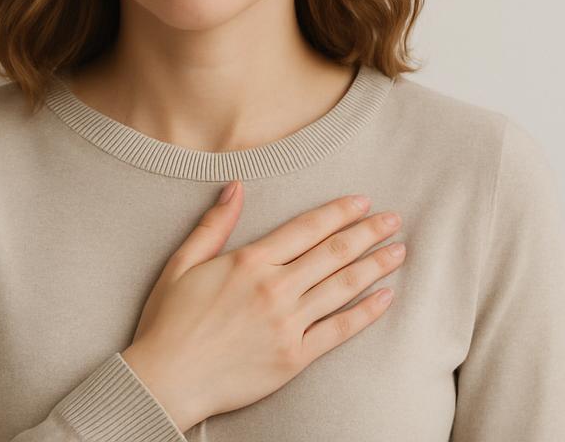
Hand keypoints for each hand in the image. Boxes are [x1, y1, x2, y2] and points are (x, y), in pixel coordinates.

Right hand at [121, 182, 405, 431]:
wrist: (165, 380)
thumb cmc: (169, 320)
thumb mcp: (183, 262)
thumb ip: (214, 223)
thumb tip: (236, 186)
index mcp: (249, 261)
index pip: (306, 228)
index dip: (338, 213)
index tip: (363, 202)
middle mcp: (274, 288)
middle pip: (333, 253)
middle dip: (368, 234)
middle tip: (394, 220)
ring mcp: (287, 324)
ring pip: (342, 288)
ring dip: (374, 266)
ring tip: (399, 251)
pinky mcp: (293, 358)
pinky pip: (338, 331)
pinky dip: (365, 313)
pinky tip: (385, 298)